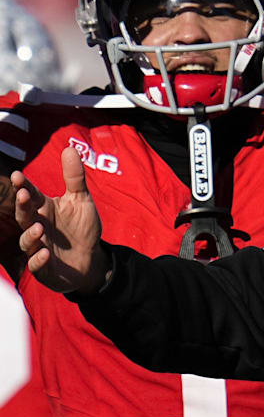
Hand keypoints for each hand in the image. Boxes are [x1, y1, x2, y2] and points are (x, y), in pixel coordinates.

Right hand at [14, 147, 105, 293]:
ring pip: (26, 242)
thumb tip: (69, 148)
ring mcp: (38, 248)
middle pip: (23, 216)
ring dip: (30, 235)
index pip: (30, 195)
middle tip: (24, 195)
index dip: (23, 186)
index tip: (19, 175)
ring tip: (38, 227)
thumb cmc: (81, 228)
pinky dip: (38, 260)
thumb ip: (74, 178)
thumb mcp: (81, 200)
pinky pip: (37, 265)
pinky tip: (44, 254)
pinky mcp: (45, 268)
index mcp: (43, 209)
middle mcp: (36, 226)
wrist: (91, 258)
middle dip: (22, 206)